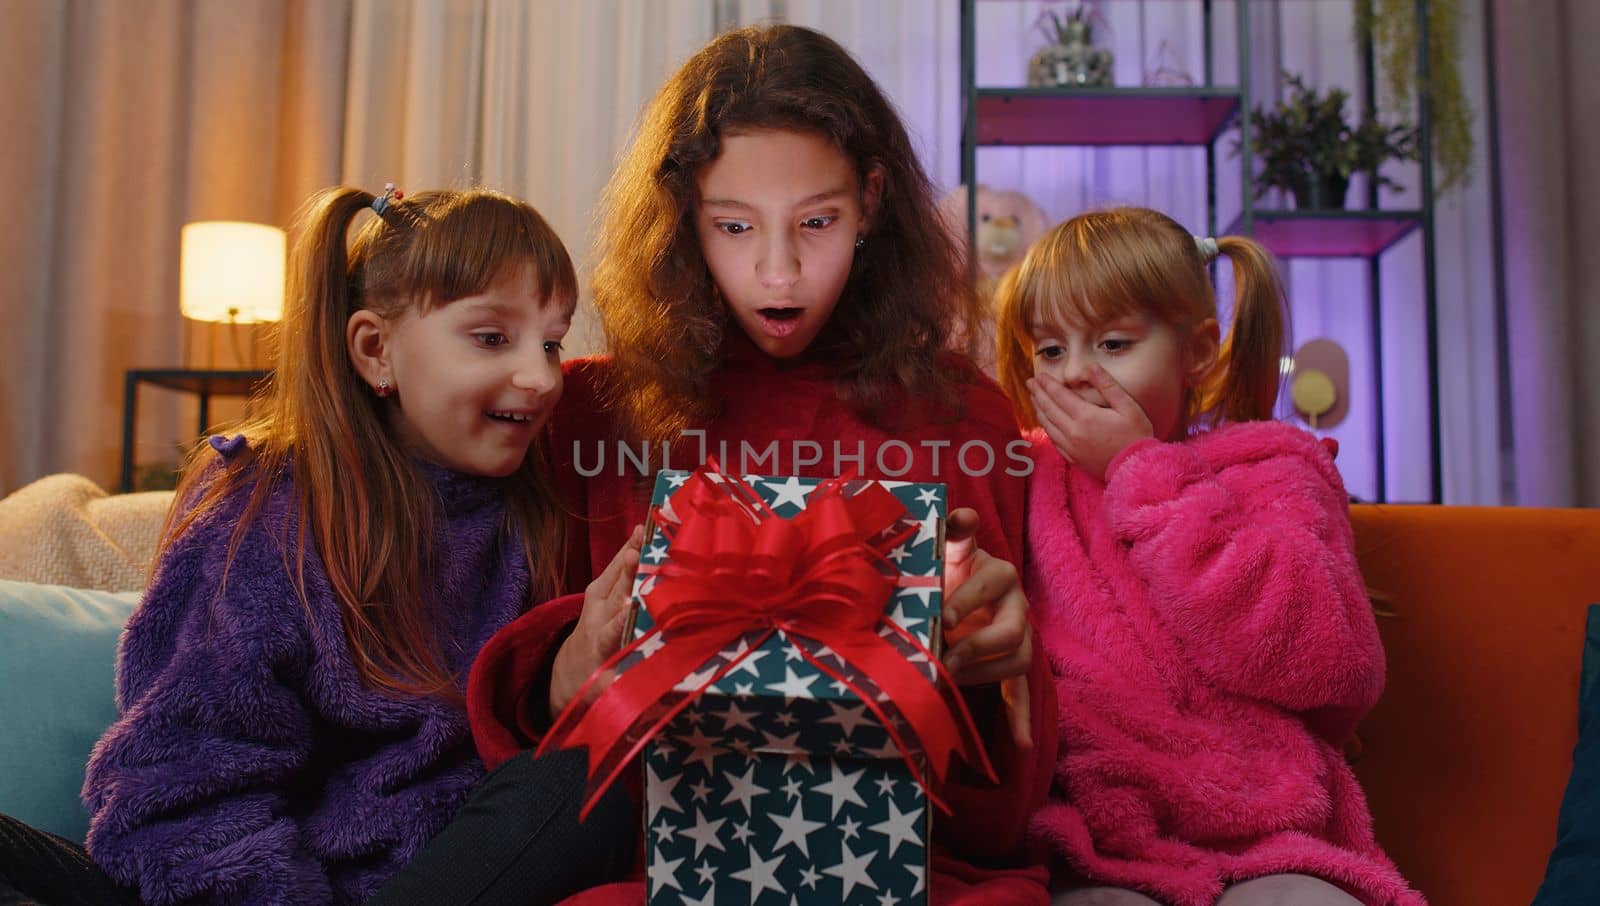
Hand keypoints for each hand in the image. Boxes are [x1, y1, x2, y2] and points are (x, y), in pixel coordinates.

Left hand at [549, 525, 643, 719]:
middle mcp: (595, 621)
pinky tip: (642, 534)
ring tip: (645, 530)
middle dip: (627, 571)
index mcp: (600, 647)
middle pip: (613, 592)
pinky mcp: (595, 594)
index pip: (613, 630)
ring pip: (613, 576)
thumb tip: (658, 695)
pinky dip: (627, 553)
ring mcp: (593, 605)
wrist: (564, 677)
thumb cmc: (593, 686)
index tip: (635, 600)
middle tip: (640, 549)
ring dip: (628, 553)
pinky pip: (613, 571)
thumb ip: (627, 691)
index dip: (624, 614)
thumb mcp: (608, 697)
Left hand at [940, 507, 1032, 748]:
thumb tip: (961, 515)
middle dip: (978, 646)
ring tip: (950, 681)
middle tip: (944, 656)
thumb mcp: (948, 546)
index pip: (993, 583)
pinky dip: (1021, 720)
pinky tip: (1022, 745)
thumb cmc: (947, 567)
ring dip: (985, 675)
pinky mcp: (1012, 664)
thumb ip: (953, 529)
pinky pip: (1021, 693)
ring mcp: (1019, 637)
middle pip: (1013, 631)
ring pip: (1019, 661)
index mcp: (999, 573)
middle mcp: (1017, 605)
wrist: (954, 587)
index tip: (941, 617)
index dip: (968, 599)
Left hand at [1027, 365, 1153, 482]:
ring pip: (1047, 424)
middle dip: (1038, 393)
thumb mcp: (1128, 407)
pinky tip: (1044, 421)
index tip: (1039, 376)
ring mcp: (1070, 446)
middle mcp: (1073, 432)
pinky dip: (1045, 427)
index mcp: (1085, 416)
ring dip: (1038, 409)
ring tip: (1033, 397)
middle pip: (1049, 408)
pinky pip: (1053, 439)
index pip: (1059, 395)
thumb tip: (1093, 367)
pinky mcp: (1072, 457)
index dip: (1048, 384)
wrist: (1135, 469)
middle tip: (1029, 382)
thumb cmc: (1136, 436)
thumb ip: (1108, 386)